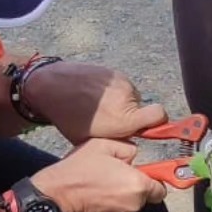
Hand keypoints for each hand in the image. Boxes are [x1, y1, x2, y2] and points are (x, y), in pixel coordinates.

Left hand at [22, 61, 167, 143]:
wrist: (51, 87)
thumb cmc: (68, 117)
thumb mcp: (91, 139)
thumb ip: (115, 140)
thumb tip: (129, 139)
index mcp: (124, 119)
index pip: (160, 116)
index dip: (158, 121)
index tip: (149, 125)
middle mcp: (128, 98)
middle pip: (142, 108)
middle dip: (130, 114)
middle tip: (110, 117)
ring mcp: (122, 82)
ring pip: (131, 97)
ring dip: (120, 102)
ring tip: (98, 105)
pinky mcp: (114, 71)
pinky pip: (121, 85)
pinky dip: (112, 91)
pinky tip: (95, 94)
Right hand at [31, 140, 166, 211]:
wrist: (56, 196)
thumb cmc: (79, 170)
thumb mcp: (104, 145)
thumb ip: (128, 149)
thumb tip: (134, 156)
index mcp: (137, 185)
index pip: (161, 189)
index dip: (154, 179)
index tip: (145, 174)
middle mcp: (133, 205)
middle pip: (145, 197)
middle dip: (135, 187)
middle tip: (116, 175)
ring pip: (130, 206)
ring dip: (122, 197)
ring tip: (102, 185)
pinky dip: (111, 207)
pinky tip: (96, 196)